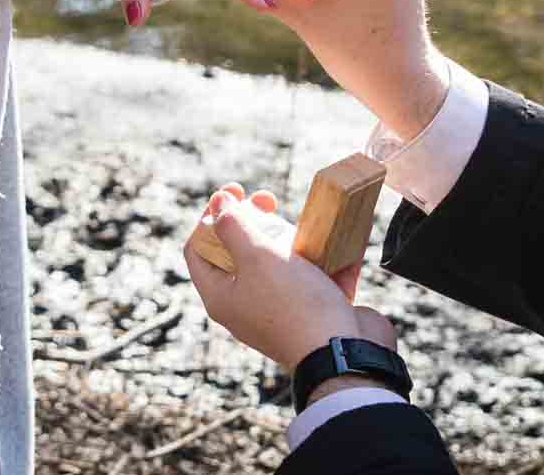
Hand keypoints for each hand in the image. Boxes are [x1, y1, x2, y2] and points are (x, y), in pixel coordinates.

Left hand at [184, 183, 395, 371]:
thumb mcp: (255, 256)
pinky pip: (313, 276)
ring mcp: (280, 309)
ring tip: (308, 229)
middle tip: (268, 201)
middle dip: (254, 220)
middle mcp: (246, 304)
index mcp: (221, 296)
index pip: (198, 249)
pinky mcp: (313, 310)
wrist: (345, 352)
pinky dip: (325, 259)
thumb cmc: (294, 304)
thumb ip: (232, 226)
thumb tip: (217, 202)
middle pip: (240, 251)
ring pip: (279, 261)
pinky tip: (339, 246)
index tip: (234, 192)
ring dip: (293, 238)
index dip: (209, 216)